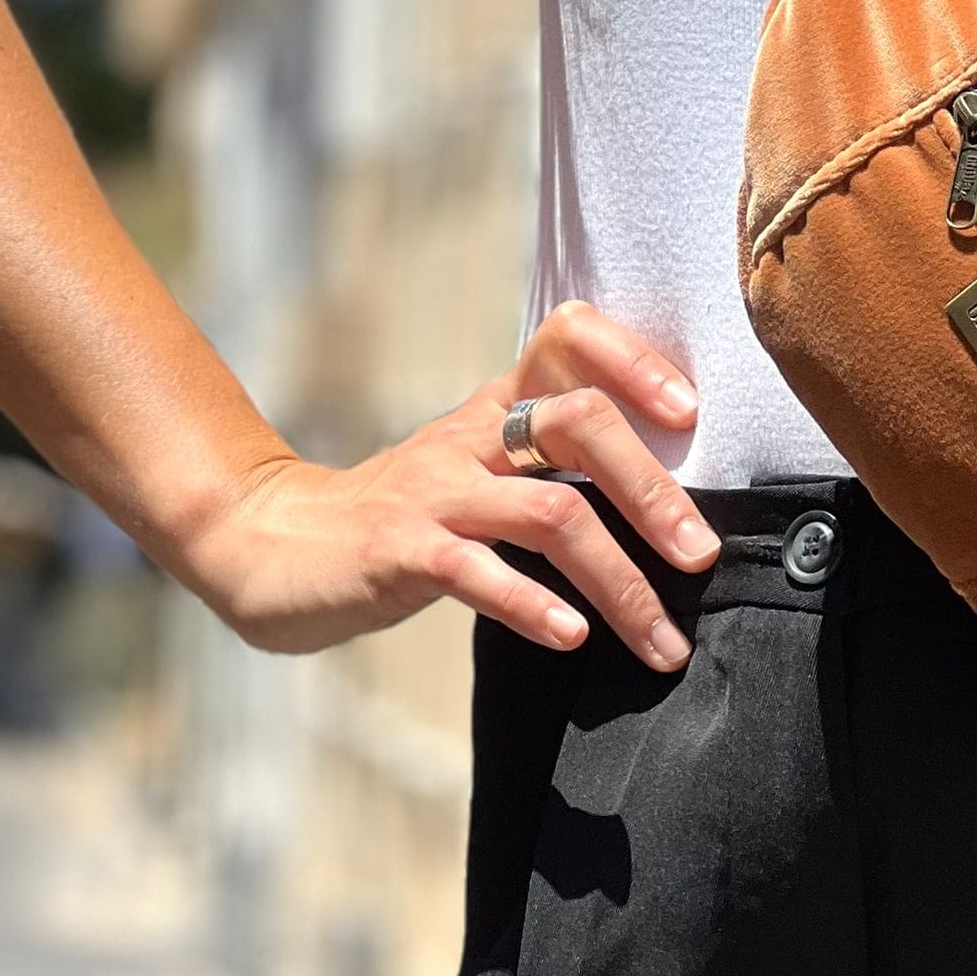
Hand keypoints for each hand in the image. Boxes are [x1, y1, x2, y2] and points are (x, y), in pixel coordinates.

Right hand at [182, 300, 719, 670]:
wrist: (275, 545)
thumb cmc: (408, 516)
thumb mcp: (482, 471)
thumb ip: (557, 468)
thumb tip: (675, 508)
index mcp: (499, 404)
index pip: (568, 336)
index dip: (633, 360)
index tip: (690, 412)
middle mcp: (473, 434)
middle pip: (581, 425)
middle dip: (654, 492)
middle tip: (701, 555)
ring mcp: (434, 490)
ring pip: (551, 513)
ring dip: (620, 580)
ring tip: (662, 637)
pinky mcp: (397, 550)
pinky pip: (476, 572)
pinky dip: (532, 605)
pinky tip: (572, 639)